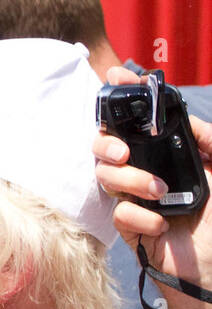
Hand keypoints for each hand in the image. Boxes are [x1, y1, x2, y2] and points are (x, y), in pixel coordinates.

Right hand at [95, 66, 211, 286]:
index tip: (115, 79)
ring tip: (160, 192)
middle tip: (124, 151)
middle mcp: (148, 173)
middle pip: (106, 147)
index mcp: (169, 155)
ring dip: (130, 180)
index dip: (125, 98)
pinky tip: (161, 225)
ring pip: (106, 177)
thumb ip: (207, 139)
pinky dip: (137, 216)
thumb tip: (183, 116)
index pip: (140, 122)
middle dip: (107, 143)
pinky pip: (117, 213)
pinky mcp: (131, 229)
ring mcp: (136, 200)